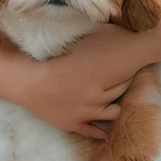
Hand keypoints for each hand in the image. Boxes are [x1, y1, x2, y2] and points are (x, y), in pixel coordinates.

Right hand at [19, 22, 149, 140]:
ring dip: (116, 107)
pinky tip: (107, 131)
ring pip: (113, 114)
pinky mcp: (75, 125)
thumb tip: (114, 28)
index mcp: (99, 77)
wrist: (28, 83)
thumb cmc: (51, 60)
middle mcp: (97, 97)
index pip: (126, 76)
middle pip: (121, 93)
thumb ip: (97, 37)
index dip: (130, 71)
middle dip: (124, 86)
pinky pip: (94, 132)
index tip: (132, 66)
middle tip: (126, 80)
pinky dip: (102, 132)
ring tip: (115, 101)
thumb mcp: (78, 44)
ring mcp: (87, 113)